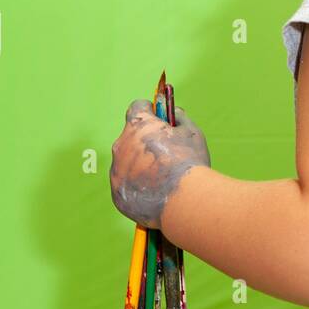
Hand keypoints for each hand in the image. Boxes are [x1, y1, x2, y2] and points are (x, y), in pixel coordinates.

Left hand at [110, 99, 210, 229]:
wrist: (183, 200)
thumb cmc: (189, 163)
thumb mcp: (191, 133)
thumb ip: (179, 118)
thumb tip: (173, 113)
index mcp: (138, 124)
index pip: (137, 107)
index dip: (149, 111)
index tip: (157, 117)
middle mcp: (121, 144)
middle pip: (131, 137)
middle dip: (145, 142)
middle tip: (165, 154)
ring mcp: (116, 169)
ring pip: (127, 162)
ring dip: (141, 166)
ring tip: (163, 179)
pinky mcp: (116, 192)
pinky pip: (126, 185)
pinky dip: (138, 187)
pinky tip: (156, 194)